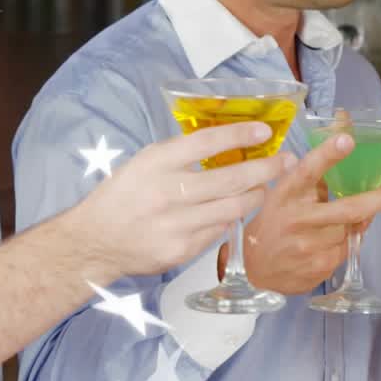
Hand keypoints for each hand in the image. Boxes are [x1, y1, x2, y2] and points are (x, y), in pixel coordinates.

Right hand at [73, 122, 295, 275]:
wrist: (95, 241)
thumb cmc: (123, 196)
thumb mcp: (145, 162)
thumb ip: (182, 154)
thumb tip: (229, 144)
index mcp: (156, 163)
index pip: (207, 142)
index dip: (240, 134)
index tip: (265, 130)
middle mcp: (168, 192)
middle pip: (231, 178)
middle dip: (266, 168)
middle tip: (285, 161)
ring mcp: (176, 224)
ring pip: (233, 208)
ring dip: (256, 195)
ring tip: (265, 187)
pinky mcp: (182, 250)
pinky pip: (219, 231)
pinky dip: (229, 219)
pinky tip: (231, 211)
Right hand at [230, 132, 380, 294]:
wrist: (255, 270)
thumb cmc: (274, 224)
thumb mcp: (284, 195)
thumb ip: (314, 175)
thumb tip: (346, 135)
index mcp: (286, 194)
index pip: (308, 171)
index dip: (328, 154)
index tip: (348, 139)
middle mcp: (298, 219)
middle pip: (349, 208)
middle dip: (380, 197)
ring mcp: (310, 247)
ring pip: (351, 230)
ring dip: (349, 227)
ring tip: (326, 229)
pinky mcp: (320, 268)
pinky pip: (345, 251)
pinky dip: (342, 245)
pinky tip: (321, 247)